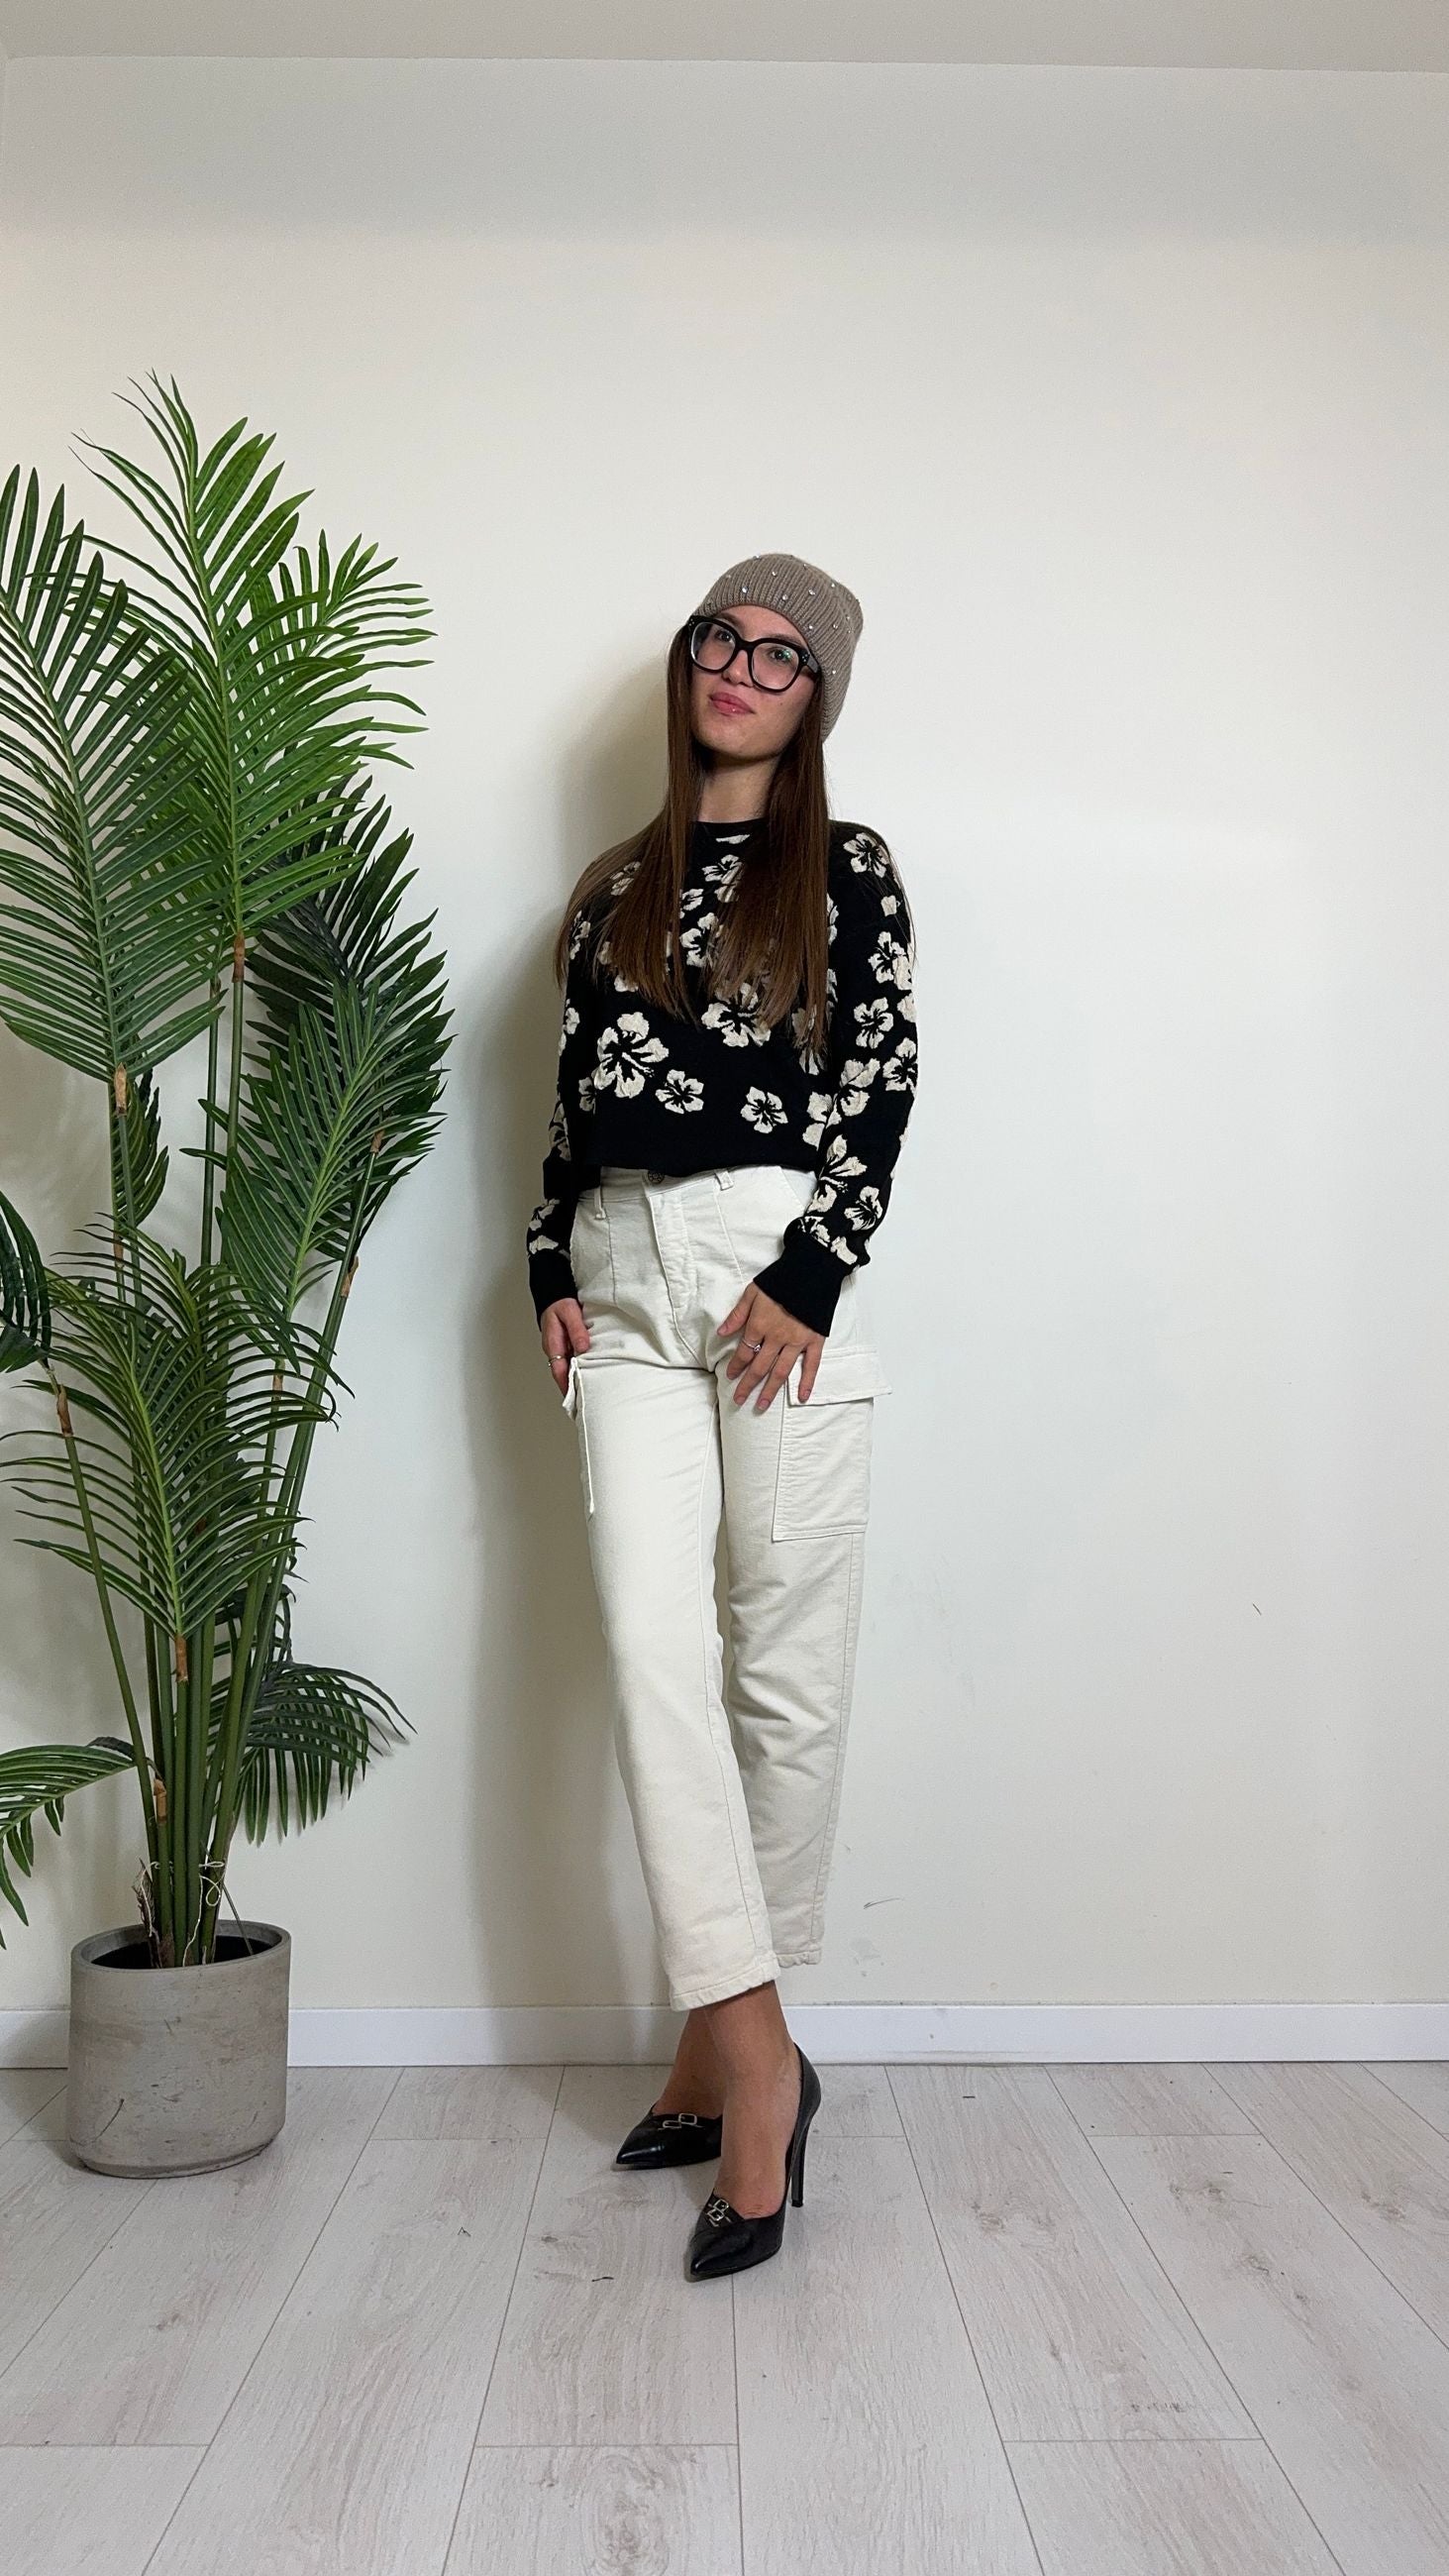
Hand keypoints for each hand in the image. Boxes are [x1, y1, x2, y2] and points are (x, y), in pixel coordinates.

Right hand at [540, 1294, 589, 1394]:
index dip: (566, 1385)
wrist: (555, 1296)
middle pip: (562, 1374)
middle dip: (571, 1389)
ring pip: (566, 1370)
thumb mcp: (570, 1312)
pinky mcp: (565, 1348)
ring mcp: (559, 1350)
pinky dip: (578, 1370)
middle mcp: (554, 1350)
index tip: (575, 1397)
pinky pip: (571, 1362)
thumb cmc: (561, 1304)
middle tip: (583, 1404)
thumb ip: (577, 1329)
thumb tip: (583, 1347)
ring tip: (588, 1395)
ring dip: (575, 1380)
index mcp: (553, 1344)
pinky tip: (588, 1376)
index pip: (559, 1370)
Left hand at [718, 1281, 823, 1409]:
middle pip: (759, 1367)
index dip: (735, 1366)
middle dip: (748, 1384)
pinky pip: (811, 1365)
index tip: (729, 1376)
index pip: (744, 1352)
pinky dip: (807, 1382)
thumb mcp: (752, 1292)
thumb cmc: (780, 1280)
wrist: (811, 1270)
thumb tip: (721, 1333)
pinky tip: (801, 1397)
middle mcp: (777, 1338)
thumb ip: (737, 1315)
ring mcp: (797, 1341)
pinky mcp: (815, 1341)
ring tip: (761, 1405)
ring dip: (770, 1390)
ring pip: (781, 1371)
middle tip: (739, 1400)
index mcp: (760, 1325)